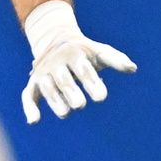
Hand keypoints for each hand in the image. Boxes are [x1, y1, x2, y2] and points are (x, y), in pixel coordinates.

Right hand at [20, 0, 136, 122]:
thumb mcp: (99, 51)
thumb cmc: (84, 51)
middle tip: (81, 105)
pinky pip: (28, 95)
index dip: (91, 82)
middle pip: (63, 79)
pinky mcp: (34, 84)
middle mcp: (57, 63)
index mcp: (75, 54)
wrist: (55, 39)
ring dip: (54, 100)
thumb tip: (133, 68)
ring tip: (66, 113)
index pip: (83, 69)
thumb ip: (115, 59)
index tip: (102, 97)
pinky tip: (34, 121)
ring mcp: (44, 74)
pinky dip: (29, 107)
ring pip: (47, 88)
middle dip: (71, 91)